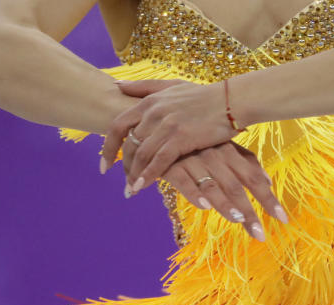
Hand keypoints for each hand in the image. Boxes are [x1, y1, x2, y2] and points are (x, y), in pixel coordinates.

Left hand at [101, 78, 242, 195]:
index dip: (107, 147)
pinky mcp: (181, 138)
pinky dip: (148, 175)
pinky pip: (159, 161)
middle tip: (123, 182)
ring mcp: (166, 125)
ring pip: (141, 155)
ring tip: (132, 190)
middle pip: (129, 144)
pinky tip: (142, 187)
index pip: (117, 126)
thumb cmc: (203, 96)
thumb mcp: (171, 86)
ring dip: (134, 175)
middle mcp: (153, 113)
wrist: (230, 101)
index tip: (104, 165)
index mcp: (149, 102)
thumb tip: (116, 86)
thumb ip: (143, 87)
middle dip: (123, 166)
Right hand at [157, 140, 288, 241]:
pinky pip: (184, 181)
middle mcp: (213, 154)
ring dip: (226, 205)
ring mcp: (192, 159)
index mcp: (228, 150)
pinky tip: (205, 207)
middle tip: (261, 235)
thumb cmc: (193, 138)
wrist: (153, 124)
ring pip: (213, 185)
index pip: (253, 178)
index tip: (282, 219)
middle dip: (250, 212)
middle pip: (237, 187)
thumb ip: (245, 162)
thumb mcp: (221, 145)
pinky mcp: (170, 165)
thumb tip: (268, 182)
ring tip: (239, 221)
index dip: (268, 199)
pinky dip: (195, 194)